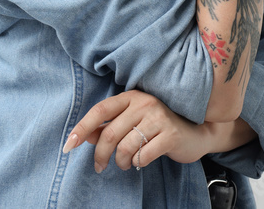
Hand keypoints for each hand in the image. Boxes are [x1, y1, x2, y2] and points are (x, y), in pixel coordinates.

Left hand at [62, 90, 209, 171]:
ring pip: (125, 147)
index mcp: (132, 97)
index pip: (100, 111)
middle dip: (100, 156)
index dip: (82, 128)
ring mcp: (159, 117)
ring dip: (121, 162)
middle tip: (100, 167)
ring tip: (126, 164)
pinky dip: (139, 163)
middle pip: (110, 134)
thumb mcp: (133, 123)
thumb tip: (84, 137)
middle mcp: (145, 103)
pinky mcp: (170, 134)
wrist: (196, 133)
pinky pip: (143, 155)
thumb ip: (109, 127)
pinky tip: (143, 161)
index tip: (68, 146)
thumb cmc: (159, 128)